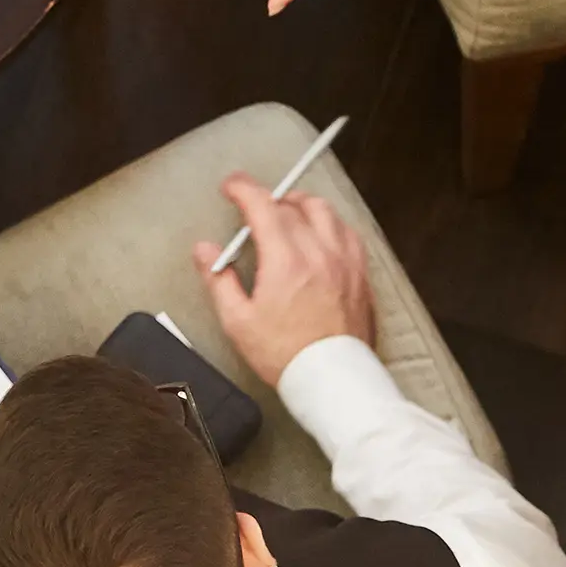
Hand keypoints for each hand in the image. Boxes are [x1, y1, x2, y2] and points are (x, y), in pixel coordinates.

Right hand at [192, 178, 375, 383]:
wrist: (332, 380)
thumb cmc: (285, 354)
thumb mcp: (238, 321)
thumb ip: (219, 280)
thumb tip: (205, 250)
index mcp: (286, 260)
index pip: (263, 206)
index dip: (243, 189)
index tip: (231, 186)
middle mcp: (319, 252)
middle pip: (293, 206)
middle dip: (269, 198)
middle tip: (254, 207)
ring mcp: (345, 261)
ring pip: (326, 213)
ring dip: (302, 205)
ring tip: (288, 212)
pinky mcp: (360, 275)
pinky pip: (348, 234)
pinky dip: (330, 225)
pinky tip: (322, 235)